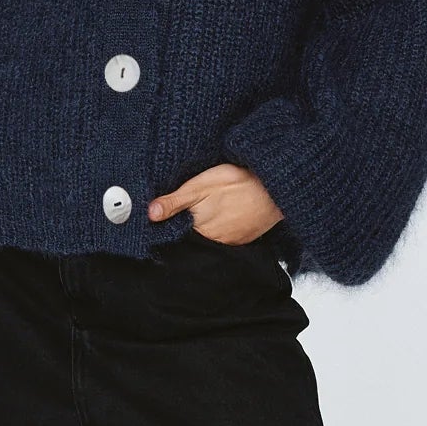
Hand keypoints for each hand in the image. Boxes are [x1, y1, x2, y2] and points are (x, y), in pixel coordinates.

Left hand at [147, 163, 282, 244]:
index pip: (174, 232)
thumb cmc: (238, 183)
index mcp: (198, 226)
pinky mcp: (242, 240)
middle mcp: (212, 240)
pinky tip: (222, 217)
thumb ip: (175, 201)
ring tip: (206, 213)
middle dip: (185, 227)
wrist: (276, 189)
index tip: (164, 217)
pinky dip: (220, 230)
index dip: (168, 224)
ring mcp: (229, 242)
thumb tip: (150, 214)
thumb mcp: (200, 186)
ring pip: (208, 238)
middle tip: (188, 210)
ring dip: (204, 229)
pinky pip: (225, 239)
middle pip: (191, 236)